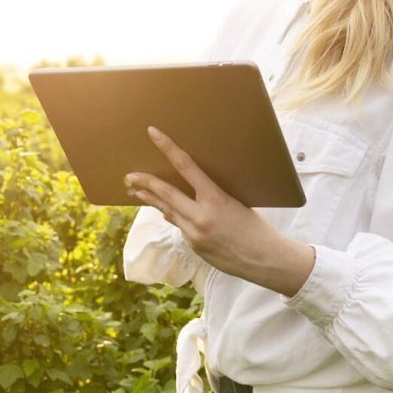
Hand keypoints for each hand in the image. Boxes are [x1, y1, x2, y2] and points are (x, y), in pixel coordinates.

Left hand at [124, 127, 315, 296]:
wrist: (263, 260)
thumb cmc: (256, 226)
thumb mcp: (236, 202)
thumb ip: (212, 196)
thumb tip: (191, 190)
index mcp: (215, 199)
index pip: (186, 166)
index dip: (168, 147)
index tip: (153, 133)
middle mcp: (200, 216)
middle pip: (165, 194)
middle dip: (145, 183)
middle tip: (129, 175)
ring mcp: (194, 234)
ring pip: (168, 211)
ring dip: (151, 200)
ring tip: (136, 191)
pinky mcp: (193, 246)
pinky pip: (179, 226)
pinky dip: (173, 215)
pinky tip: (165, 211)